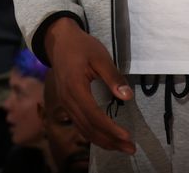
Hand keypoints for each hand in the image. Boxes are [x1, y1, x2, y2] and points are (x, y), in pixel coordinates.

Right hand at [44, 16, 134, 154]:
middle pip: (88, 127)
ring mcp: (65, 103)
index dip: (110, 129)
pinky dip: (92, 134)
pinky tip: (104, 138)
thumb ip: (113, 77)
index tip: (127, 136)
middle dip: (109, 141)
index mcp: (75, 88)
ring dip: (102, 141)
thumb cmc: (81, 46)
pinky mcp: (66, 103)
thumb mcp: (100, 57)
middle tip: (130, 149)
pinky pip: (79, 124)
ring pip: (83, 129)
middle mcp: (67, 99)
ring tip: (121, 148)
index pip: (94, 115)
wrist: (58, 40)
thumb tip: (127, 97)